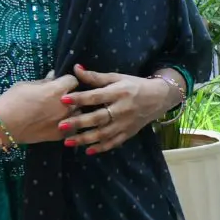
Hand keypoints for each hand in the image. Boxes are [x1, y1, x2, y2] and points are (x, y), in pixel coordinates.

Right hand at [0, 74, 76, 146]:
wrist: (1, 126)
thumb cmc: (11, 101)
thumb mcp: (26, 85)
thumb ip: (44, 81)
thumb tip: (53, 75)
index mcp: (56, 90)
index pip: (72, 80)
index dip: (66, 81)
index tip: (61, 83)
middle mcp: (65, 105)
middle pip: (77, 97)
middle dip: (71, 95)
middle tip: (58, 97)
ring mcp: (64, 121)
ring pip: (77, 112)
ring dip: (71, 110)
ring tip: (58, 111)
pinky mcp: (60, 134)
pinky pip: (72, 127)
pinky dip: (68, 124)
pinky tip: (58, 122)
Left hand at [55, 65, 177, 154]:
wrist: (159, 97)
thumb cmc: (134, 85)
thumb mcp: (117, 78)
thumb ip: (95, 77)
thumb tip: (76, 68)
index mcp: (118, 92)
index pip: (96, 96)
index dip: (80, 98)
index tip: (63, 99)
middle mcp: (122, 109)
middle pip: (98, 118)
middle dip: (79, 122)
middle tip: (61, 125)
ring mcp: (126, 123)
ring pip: (104, 133)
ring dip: (85, 139)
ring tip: (68, 142)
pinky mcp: (129, 133)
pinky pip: (114, 142)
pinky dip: (101, 147)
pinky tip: (88, 150)